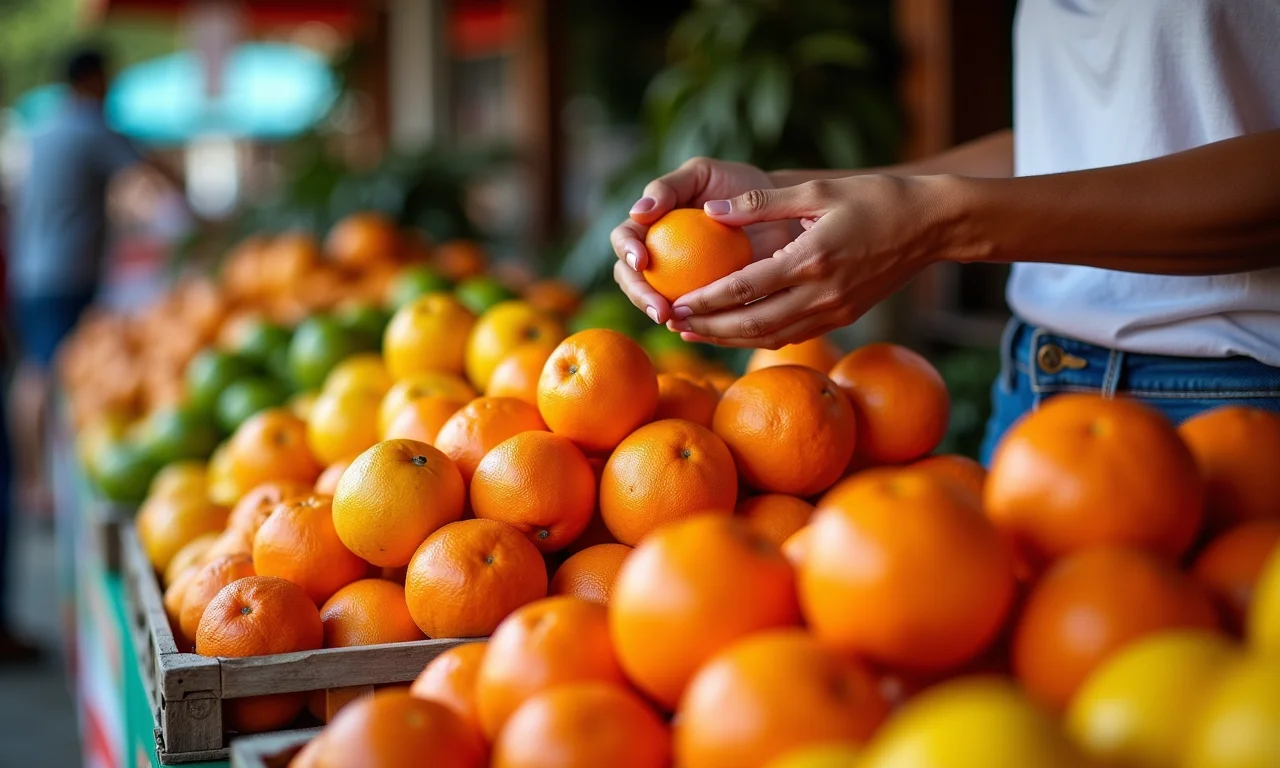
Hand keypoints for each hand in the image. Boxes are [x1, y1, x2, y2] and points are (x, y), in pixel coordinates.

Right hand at [610, 157, 796, 322]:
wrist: (777, 210)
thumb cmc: (737, 185)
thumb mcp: (702, 175)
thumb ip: (668, 187)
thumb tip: (637, 212)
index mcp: (648, 223)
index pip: (624, 239)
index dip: (626, 252)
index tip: (642, 261)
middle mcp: (656, 253)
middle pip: (630, 278)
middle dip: (638, 295)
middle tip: (658, 306)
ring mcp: (676, 278)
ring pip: (655, 300)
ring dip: (659, 313)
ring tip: (674, 321)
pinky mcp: (701, 298)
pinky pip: (690, 314)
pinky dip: (689, 323)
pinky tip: (695, 329)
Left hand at [666, 175, 954, 347]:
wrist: (932, 226)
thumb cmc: (875, 198)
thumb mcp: (817, 190)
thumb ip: (762, 203)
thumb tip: (711, 211)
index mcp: (810, 260)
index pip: (745, 288)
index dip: (706, 300)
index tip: (675, 302)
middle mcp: (820, 294)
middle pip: (752, 324)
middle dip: (708, 328)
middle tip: (673, 322)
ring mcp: (833, 311)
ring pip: (770, 336)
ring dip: (729, 339)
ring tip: (694, 332)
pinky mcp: (842, 318)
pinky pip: (792, 335)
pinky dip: (759, 337)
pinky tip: (735, 332)